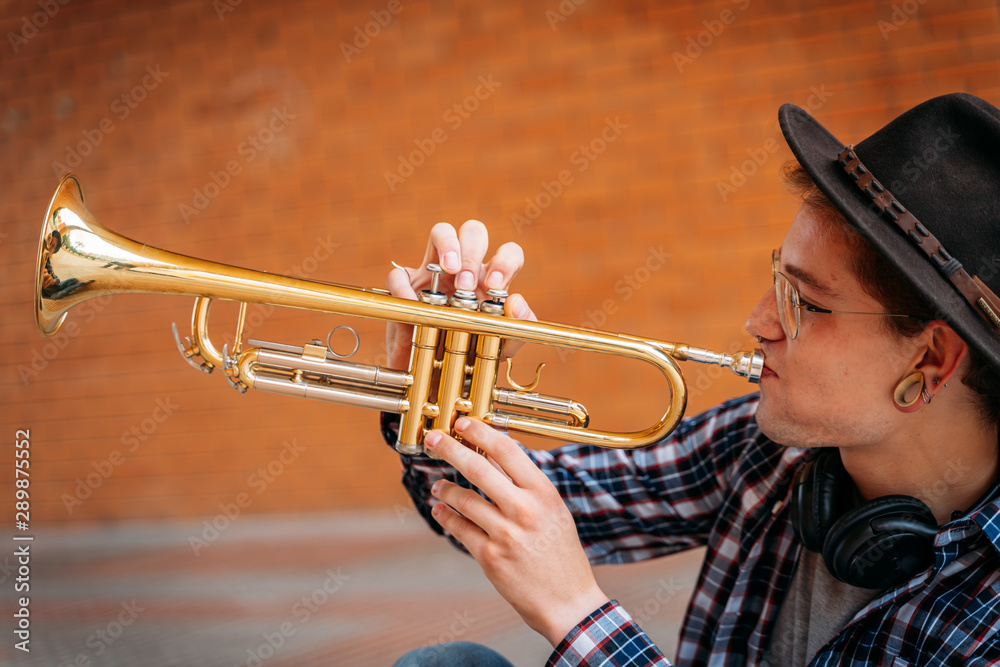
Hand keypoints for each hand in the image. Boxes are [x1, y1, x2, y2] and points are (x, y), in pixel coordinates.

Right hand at [384, 220, 535, 369]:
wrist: (439, 374)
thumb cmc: (475, 352)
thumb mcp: (503, 344)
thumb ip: (519, 325)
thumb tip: (517, 300)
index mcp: (491, 279)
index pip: (508, 253)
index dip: (504, 262)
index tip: (494, 286)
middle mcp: (466, 268)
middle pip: (474, 232)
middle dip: (472, 252)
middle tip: (466, 283)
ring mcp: (435, 272)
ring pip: (441, 231)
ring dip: (448, 245)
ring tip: (448, 269)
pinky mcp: (407, 286)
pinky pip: (399, 274)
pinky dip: (404, 286)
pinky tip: (412, 303)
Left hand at [424, 417, 610, 645]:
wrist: (568, 603)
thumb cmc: (562, 554)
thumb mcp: (554, 511)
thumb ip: (526, 485)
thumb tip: (494, 457)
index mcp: (544, 494)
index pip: (507, 451)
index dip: (481, 433)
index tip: (464, 422)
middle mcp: (525, 510)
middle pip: (478, 468)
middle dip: (450, 449)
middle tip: (434, 437)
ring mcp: (506, 534)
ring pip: (463, 499)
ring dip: (445, 489)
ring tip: (438, 487)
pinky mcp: (490, 557)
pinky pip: (460, 529)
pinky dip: (446, 517)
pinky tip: (440, 511)